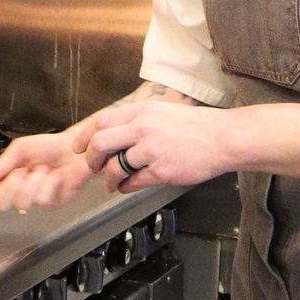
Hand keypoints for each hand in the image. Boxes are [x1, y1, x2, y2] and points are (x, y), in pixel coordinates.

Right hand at [0, 131, 95, 210]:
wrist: (75, 149)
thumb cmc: (49, 147)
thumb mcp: (21, 148)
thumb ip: (2, 163)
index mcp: (7, 178)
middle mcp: (18, 191)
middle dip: (8, 186)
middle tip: (20, 171)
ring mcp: (34, 200)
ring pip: (21, 201)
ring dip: (32, 181)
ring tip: (42, 169)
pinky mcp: (51, 204)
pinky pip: (41, 199)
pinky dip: (47, 183)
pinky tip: (55, 176)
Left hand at [72, 101, 228, 192]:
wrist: (221, 137)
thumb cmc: (193, 126)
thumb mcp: (160, 112)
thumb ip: (135, 121)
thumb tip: (110, 135)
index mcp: (140, 111)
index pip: (100, 122)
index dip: (84, 137)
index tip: (78, 148)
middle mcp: (142, 128)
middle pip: (100, 143)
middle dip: (91, 159)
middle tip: (92, 167)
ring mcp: (151, 150)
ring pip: (114, 167)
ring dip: (108, 179)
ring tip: (111, 183)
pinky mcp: (161, 170)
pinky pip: (133, 183)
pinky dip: (125, 188)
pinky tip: (127, 187)